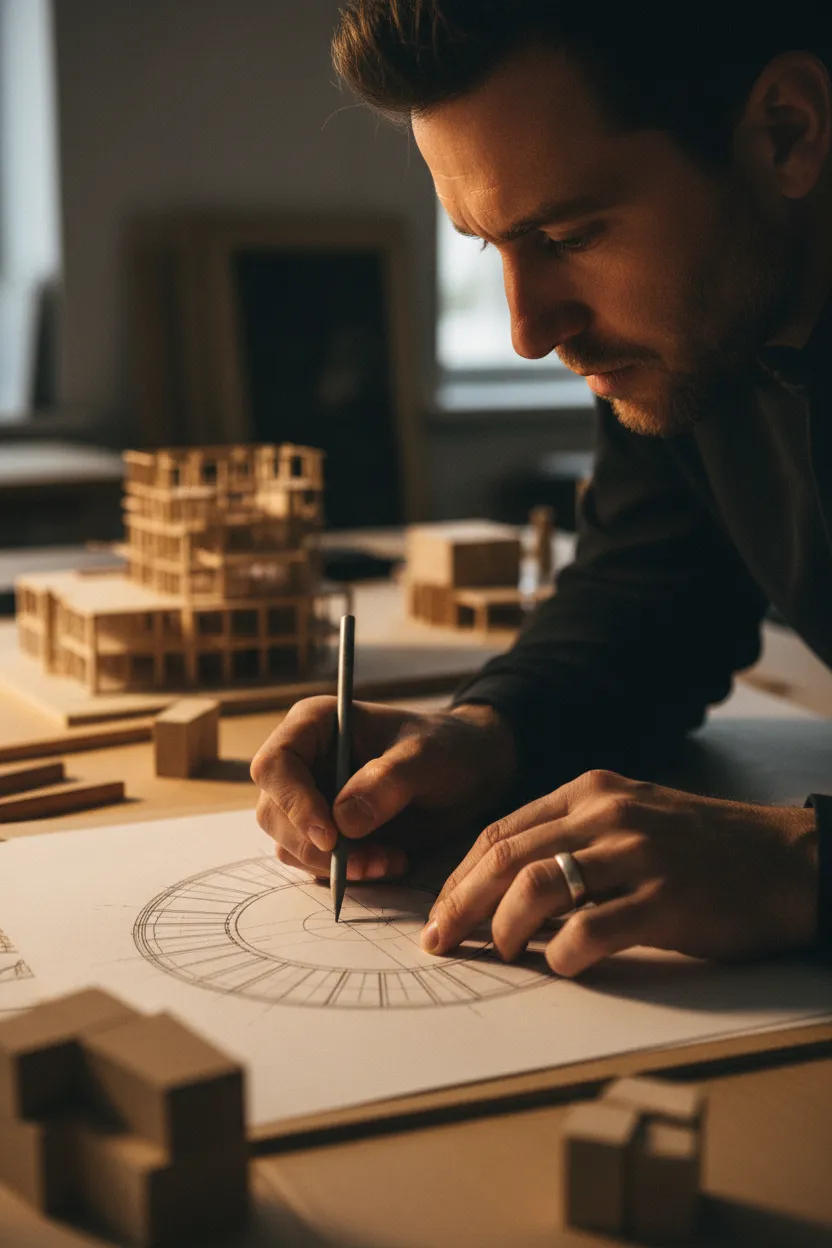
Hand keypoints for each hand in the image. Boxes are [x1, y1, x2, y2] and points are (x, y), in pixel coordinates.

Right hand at [251, 696, 517, 880]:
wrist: (469, 772)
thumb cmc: (445, 748)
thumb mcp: (425, 757)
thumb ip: (387, 782)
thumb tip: (344, 822)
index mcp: (315, 725)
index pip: (275, 764)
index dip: (293, 803)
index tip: (331, 837)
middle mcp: (303, 762)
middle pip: (273, 813)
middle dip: (317, 847)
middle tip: (368, 861)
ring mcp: (310, 799)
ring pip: (290, 845)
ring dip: (334, 866)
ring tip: (388, 860)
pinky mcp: (326, 832)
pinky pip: (316, 863)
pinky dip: (348, 872)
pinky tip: (389, 860)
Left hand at [421, 769, 818, 974]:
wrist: (784, 860)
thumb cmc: (702, 848)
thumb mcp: (630, 818)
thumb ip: (572, 838)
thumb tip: (504, 888)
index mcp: (590, 792)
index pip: (501, 831)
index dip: (459, 875)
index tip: (439, 911)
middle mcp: (607, 814)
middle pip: (506, 858)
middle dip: (460, 903)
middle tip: (439, 941)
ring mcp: (637, 854)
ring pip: (537, 887)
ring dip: (503, 928)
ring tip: (500, 953)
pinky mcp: (667, 899)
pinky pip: (591, 930)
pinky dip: (562, 954)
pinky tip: (559, 966)